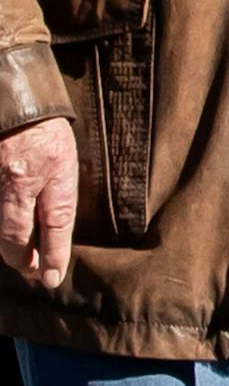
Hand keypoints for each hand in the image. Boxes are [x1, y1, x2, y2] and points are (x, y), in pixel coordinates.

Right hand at [0, 117, 77, 289]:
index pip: (56, 222)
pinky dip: (0, 232)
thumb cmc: (46, 131)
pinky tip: (8, 238)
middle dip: (24, 260)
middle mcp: (19, 180)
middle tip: (34, 271)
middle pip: (16, 237)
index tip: (52, 278)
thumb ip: (61, 193)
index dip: (54, 255)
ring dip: (9, 249)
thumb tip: (56, 232)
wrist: (12, 107)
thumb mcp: (65, 158)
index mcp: (53, 168)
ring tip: (22, 259)